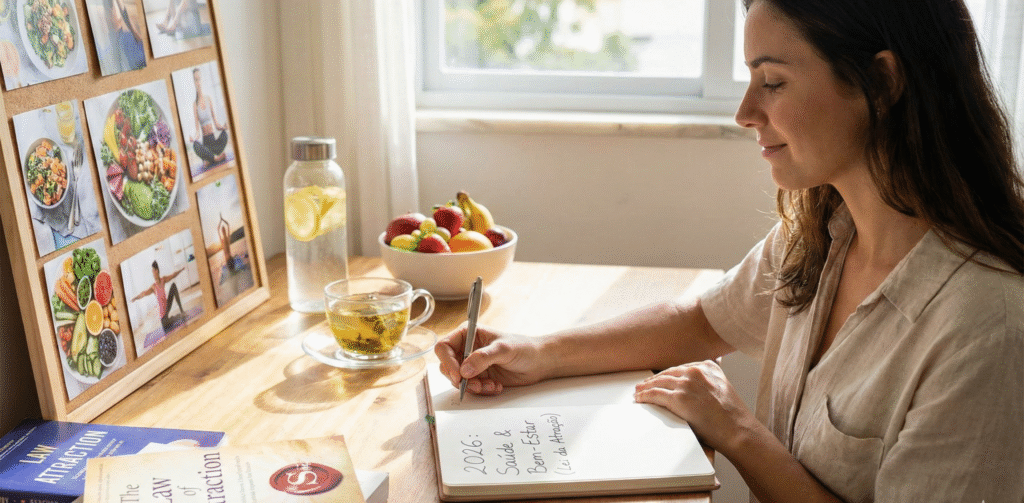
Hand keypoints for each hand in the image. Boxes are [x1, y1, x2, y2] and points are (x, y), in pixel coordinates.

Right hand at [435, 325, 545, 395]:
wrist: (538, 362)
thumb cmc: (523, 348)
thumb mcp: (503, 349)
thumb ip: (483, 358)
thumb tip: (464, 370)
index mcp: (468, 334)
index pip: (444, 347)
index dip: (447, 362)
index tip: (458, 375)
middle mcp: (466, 348)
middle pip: (447, 366)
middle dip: (461, 379)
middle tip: (477, 384)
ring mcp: (472, 364)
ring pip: (458, 380)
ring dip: (473, 386)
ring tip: (490, 385)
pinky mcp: (479, 377)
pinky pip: (470, 388)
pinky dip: (481, 390)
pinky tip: (496, 386)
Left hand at [633, 360, 756, 453]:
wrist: (738, 430)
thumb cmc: (731, 417)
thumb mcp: (722, 389)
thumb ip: (707, 384)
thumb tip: (691, 390)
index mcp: (709, 367)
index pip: (681, 368)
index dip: (667, 375)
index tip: (659, 378)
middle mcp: (697, 371)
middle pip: (668, 373)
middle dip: (654, 380)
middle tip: (643, 385)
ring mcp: (687, 384)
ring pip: (659, 382)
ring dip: (646, 387)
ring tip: (639, 392)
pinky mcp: (679, 398)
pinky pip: (656, 394)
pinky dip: (645, 396)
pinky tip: (640, 398)